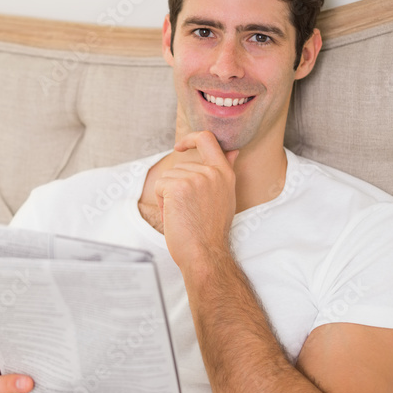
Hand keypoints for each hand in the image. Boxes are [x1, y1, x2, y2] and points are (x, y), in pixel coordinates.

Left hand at [154, 131, 238, 266]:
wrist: (205, 253)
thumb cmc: (210, 231)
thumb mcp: (225, 197)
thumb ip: (224, 172)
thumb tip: (232, 151)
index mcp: (225, 174)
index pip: (208, 139)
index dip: (191, 138)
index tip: (180, 146)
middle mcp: (212, 173)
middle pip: (179, 167)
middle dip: (175, 187)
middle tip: (187, 210)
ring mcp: (196, 178)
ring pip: (167, 178)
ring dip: (167, 196)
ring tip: (182, 214)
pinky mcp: (178, 187)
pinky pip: (159, 186)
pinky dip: (160, 202)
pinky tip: (174, 216)